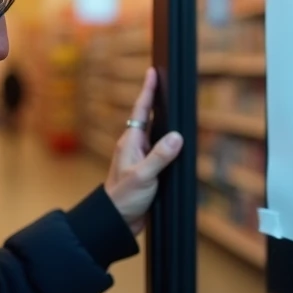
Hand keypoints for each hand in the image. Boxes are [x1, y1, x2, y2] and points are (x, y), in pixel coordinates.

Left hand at [104, 68, 183, 234]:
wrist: (116, 221)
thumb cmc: (123, 197)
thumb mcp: (143, 175)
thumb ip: (160, 156)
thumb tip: (177, 136)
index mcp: (130, 143)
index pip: (140, 111)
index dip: (147, 91)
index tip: (152, 72)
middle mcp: (133, 147)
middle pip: (146, 118)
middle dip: (154, 100)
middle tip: (162, 82)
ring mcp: (139, 158)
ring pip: (153, 134)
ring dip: (161, 121)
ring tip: (169, 105)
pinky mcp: (146, 171)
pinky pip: (158, 150)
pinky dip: (166, 142)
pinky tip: (173, 142)